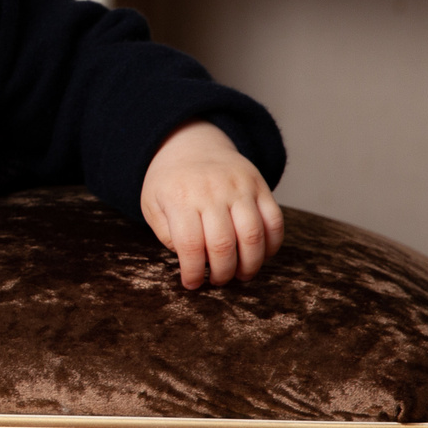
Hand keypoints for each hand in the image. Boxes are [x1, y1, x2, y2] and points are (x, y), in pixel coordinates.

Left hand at [140, 121, 284, 290]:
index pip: (190, 245)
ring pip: (253, 236)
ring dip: (250, 265)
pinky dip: (272, 245)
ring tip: (241, 275)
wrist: (190, 144)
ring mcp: (239, 187)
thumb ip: (166, 233)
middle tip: (218, 281)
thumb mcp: (152, 204)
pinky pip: (274, 221)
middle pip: (224, 245)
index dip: (193, 272)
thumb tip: (189, 258)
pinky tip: (261, 255)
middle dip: (222, 273)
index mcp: (180, 197)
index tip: (192, 284)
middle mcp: (212, 191)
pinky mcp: (260, 185)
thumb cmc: (170, 183)